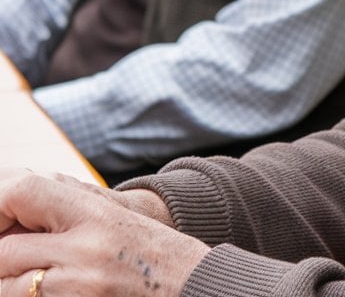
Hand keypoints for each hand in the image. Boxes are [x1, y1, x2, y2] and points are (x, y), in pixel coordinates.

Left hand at [0, 169, 207, 296]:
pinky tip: (46, 293)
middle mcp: (86, 247)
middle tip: (10, 259)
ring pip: (7, 289)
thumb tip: (11, 227)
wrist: (192, 287)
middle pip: (6, 251)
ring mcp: (79, 286)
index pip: (23, 192)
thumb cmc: (154, 255)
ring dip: (10, 286)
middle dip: (2, 258)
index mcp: (96, 212)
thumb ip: (68, 216)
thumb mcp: (113, 221)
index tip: (2, 219)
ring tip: (38, 279)